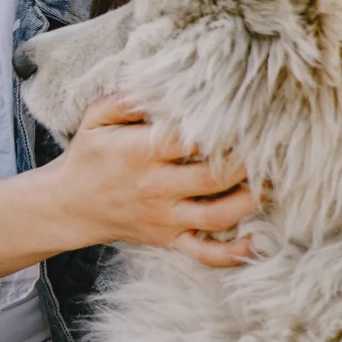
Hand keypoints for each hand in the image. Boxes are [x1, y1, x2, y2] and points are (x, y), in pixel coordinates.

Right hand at [51, 96, 258, 264]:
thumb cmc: (88, 158)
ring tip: (273, 182)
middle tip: (274, 148)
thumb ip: (126, 100)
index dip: (225, 127)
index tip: (250, 116)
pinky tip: (260, 243)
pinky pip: (205, 253)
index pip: (191, 138)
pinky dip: (235, 254)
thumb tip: (160, 86)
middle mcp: (155, 187)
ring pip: (220, 215)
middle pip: (215, 176)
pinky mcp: (169, 239)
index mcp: (139, 153)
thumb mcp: (95, 120)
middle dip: (250, 163)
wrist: (67, 206)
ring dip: (253, 200)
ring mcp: (164, 217)